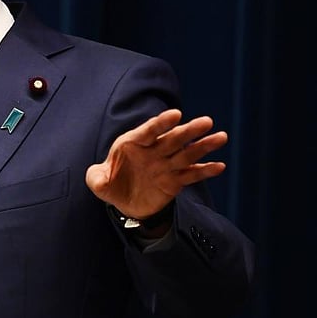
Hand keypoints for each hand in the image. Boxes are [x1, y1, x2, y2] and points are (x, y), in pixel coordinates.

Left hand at [85, 109, 227, 219]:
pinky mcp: (175, 181)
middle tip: (206, 121)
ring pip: (187, 154)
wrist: (125, 203)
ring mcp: (166, 165)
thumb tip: (99, 178)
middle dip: (189, 130)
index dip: (161, 123)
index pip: (149, 131)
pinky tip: (219, 166)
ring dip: (204, 146)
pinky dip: (205, 171)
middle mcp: (153, 151)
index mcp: (133, 143)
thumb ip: (95, 178)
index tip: (176, 115)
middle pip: (173, 139)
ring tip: (221, 137)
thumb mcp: (97, 182)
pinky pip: (192, 174)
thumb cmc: (111, 184)